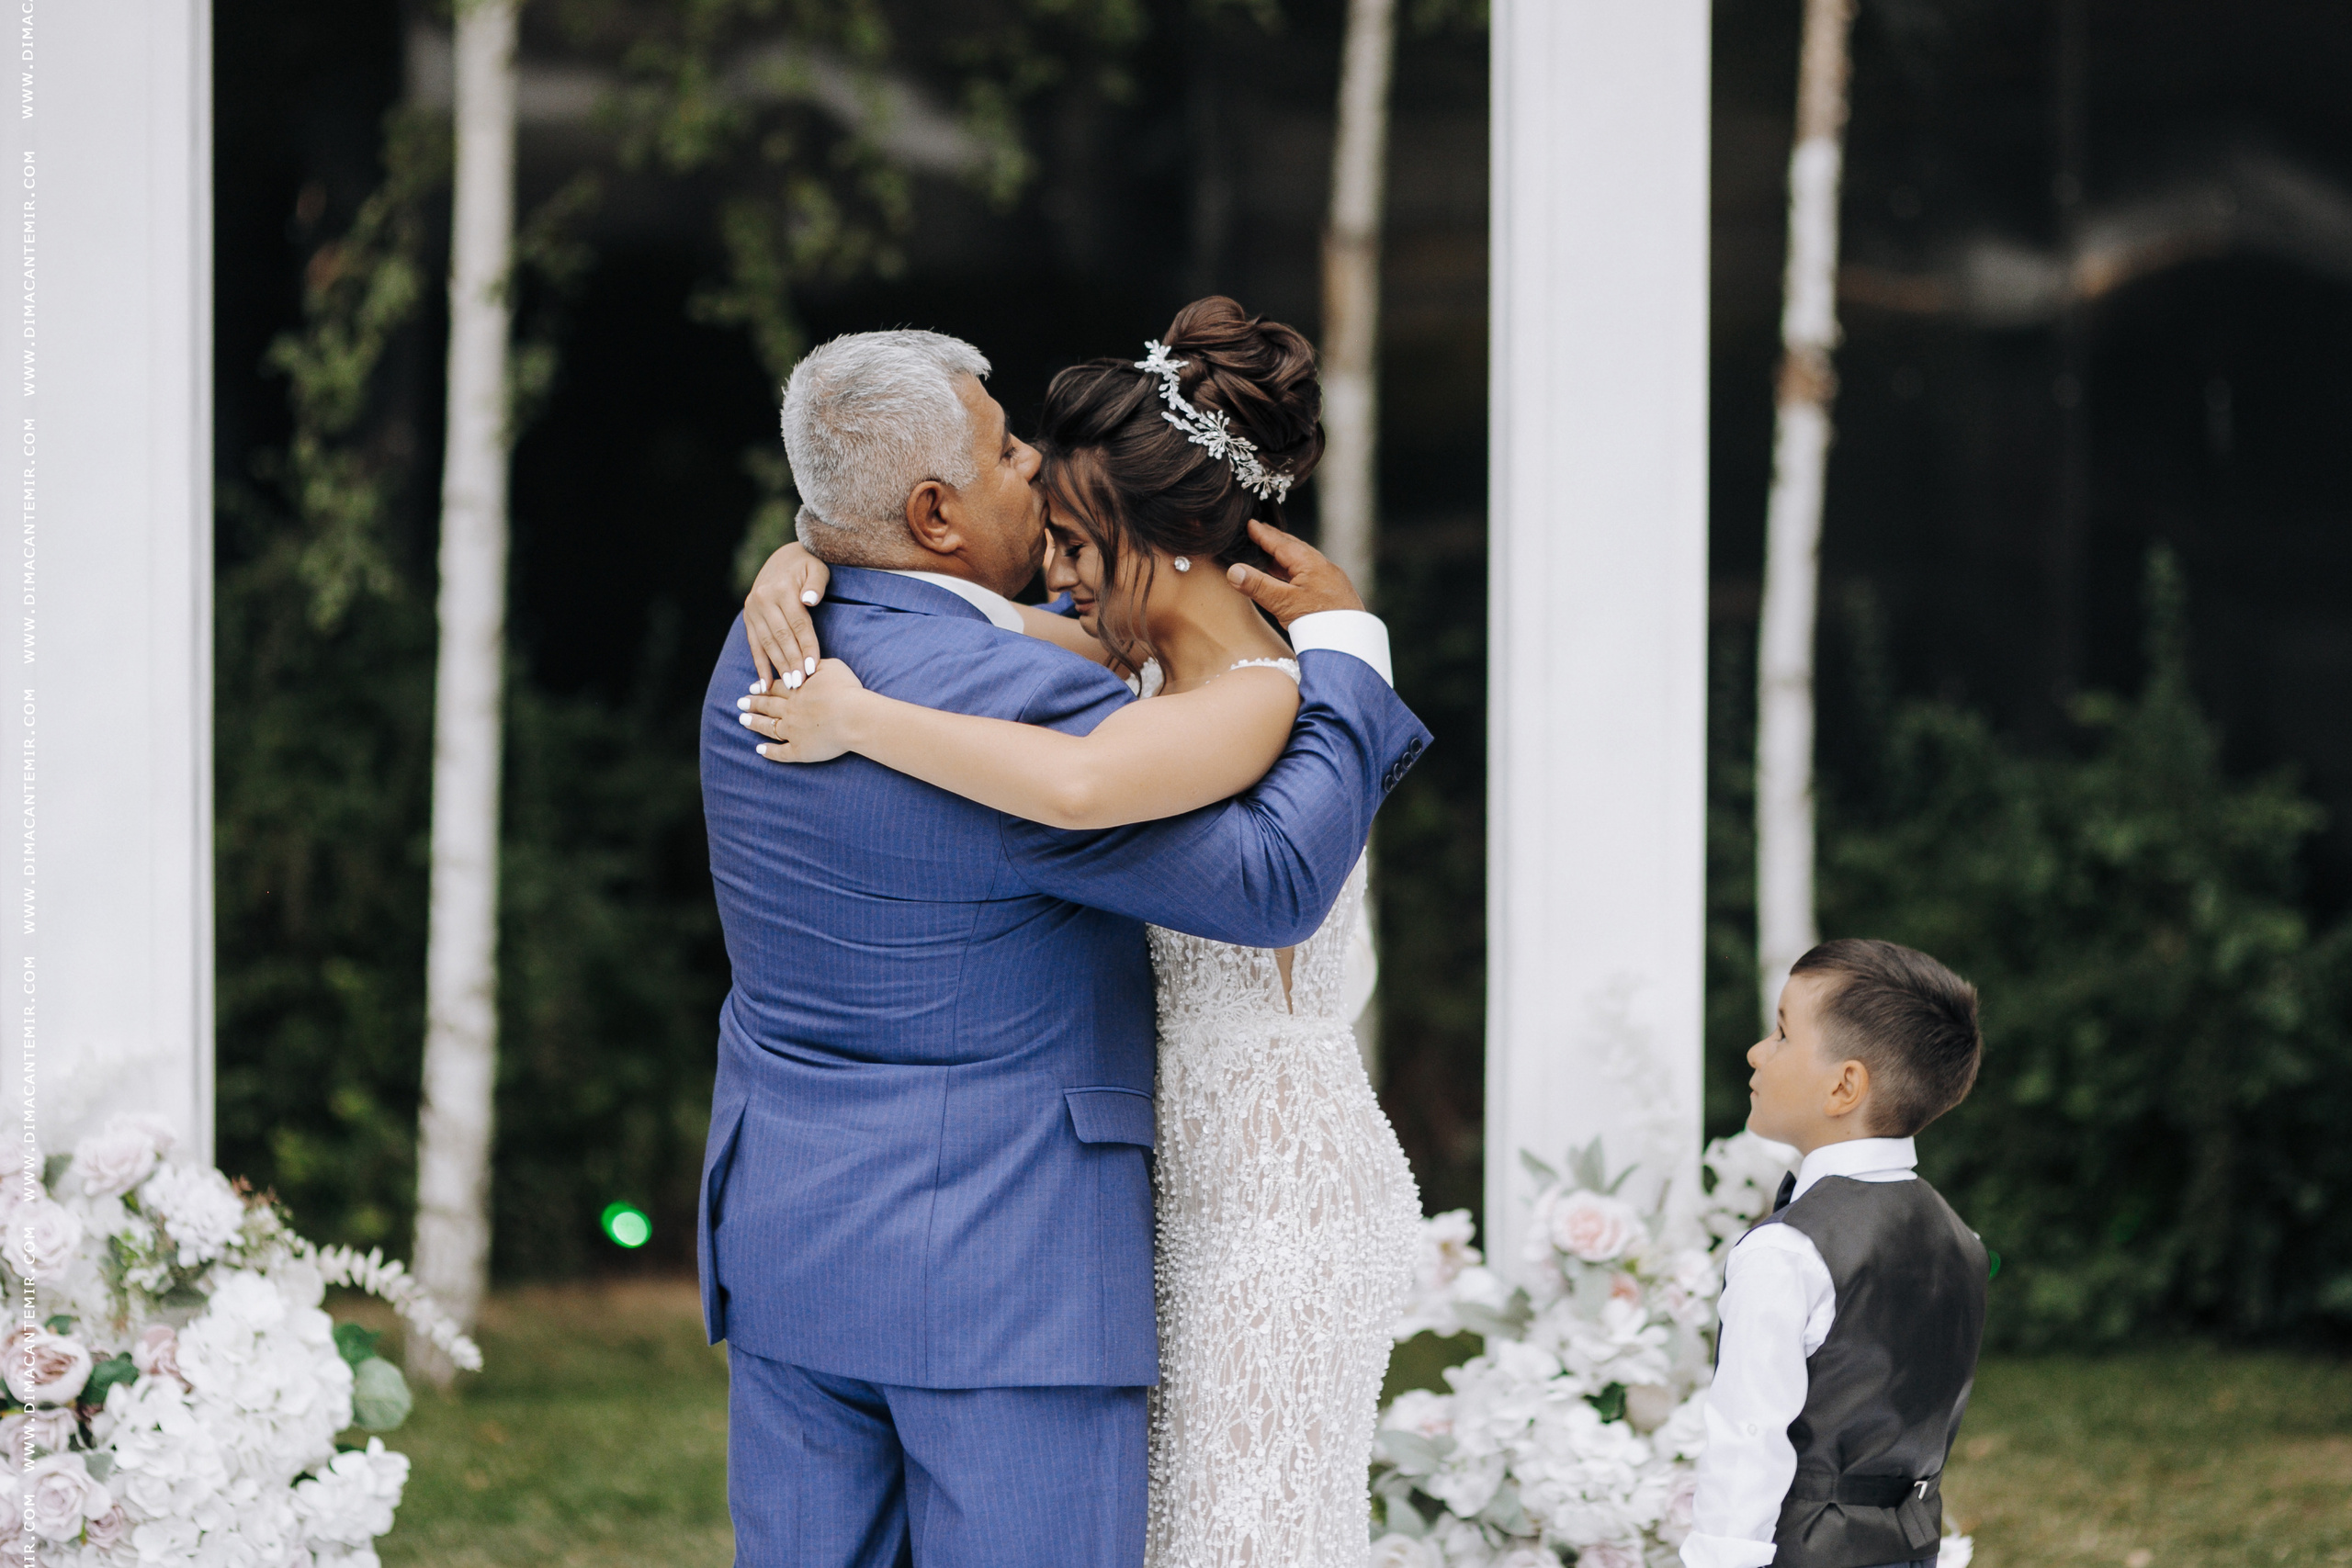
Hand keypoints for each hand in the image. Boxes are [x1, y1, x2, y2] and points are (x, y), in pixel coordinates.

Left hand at [736, 659, 867, 763]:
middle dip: (753, 703)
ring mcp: (793, 731)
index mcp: (798, 691)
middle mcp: (791, 711)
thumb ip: (815, 664)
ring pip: (769, 727)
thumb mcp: (831, 667)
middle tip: (740, 703)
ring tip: (743, 721)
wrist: (853, 717)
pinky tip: (760, 750)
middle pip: (768, 706)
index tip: (753, 687)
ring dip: (755, 723)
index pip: (777, 688)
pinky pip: (781, 752)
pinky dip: (770, 752)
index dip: (764, 687)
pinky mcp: (800, 750)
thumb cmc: (846, 690)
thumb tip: (805, 662)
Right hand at [744, 543, 829, 691]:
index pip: (798, 624)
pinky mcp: (748, 617)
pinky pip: (754, 644)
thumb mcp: (817, 568)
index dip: (807, 646)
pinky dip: (759, 665)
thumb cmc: (807, 565)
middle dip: (792, 662)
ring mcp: (752, 609)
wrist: (783, 557)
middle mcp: (763, 599)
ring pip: (767, 643)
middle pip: (781, 636)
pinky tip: (764, 683)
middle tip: (801, 683)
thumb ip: (816, 584)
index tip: (814, 667)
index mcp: (782, 588)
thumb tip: (809, 601)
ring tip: (789, 685)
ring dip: (777, 666)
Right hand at [1224, 521, 1364, 625]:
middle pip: (1292, 547)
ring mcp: (1329, 578)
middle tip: (1259, 531)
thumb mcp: (1283, 603)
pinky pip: (1309, 572)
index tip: (1249, 523)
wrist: (1354, 640)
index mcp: (1308, 561)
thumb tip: (1233, 570)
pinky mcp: (1334, 591)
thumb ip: (1257, 586)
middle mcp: (1321, 565)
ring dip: (1284, 555)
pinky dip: (1294, 570)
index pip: (1279, 542)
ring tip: (1269, 554)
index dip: (1262, 533)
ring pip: (1302, 561)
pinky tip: (1290, 578)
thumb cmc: (1320, 621)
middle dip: (1274, 539)